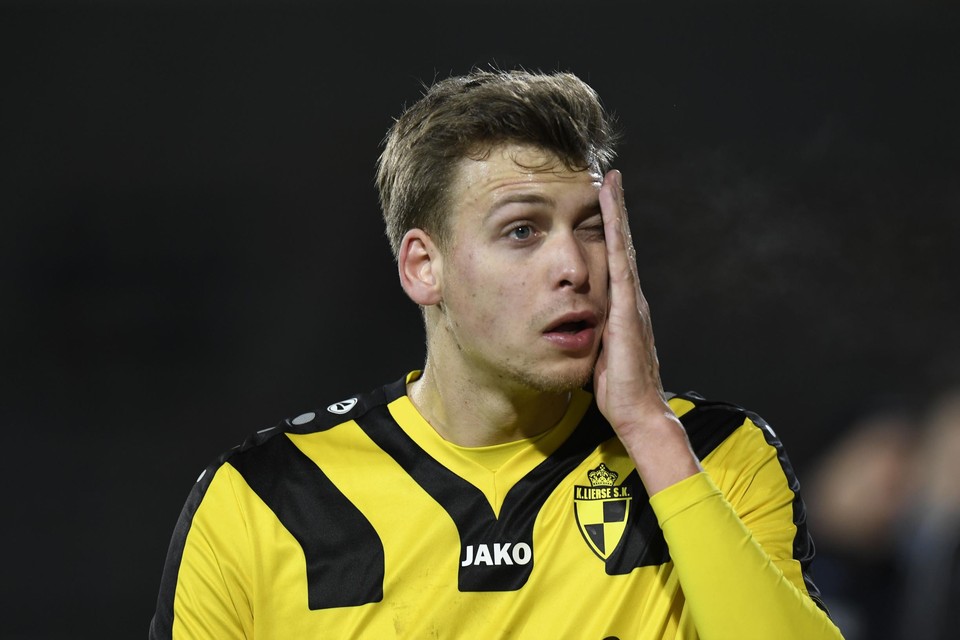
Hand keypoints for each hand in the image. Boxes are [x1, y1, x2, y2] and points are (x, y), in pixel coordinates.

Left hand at [593, 170, 699, 492]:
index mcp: (622, 310)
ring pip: (622, 245)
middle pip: (621, 245)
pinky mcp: (626, 305)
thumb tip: (571, 327)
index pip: (613, 263)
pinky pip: (620, 259)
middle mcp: (630, 298)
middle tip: (607, 177)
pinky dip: (616, 230)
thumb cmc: (615, 390)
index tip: (598, 206)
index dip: (608, 234)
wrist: (637, 412)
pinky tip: (609, 207)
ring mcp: (631, 299)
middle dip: (615, 211)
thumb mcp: (597, 354)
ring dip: (616, 211)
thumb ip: (589, 334)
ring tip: (608, 178)